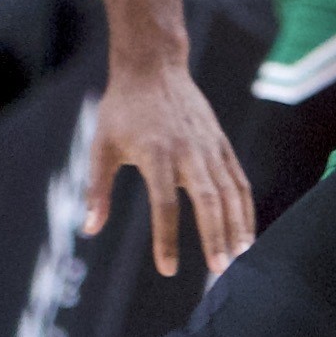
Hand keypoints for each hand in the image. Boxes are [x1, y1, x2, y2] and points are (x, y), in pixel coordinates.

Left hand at [86, 51, 254, 275]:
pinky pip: (238, 179)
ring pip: (229, 191)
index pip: (164, 204)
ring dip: (237, 225)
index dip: (167, 238)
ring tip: (239, 256)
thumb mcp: (100, 145)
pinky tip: (246, 231)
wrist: (153, 66)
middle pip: (207, 200)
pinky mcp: (221, 142)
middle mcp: (187, 151)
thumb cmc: (122, 109)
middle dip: (215, 236)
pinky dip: (245, 206)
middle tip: (219, 270)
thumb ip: (97, 189)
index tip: (168, 269)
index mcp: (156, 153)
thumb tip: (89, 229)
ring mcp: (208, 146)